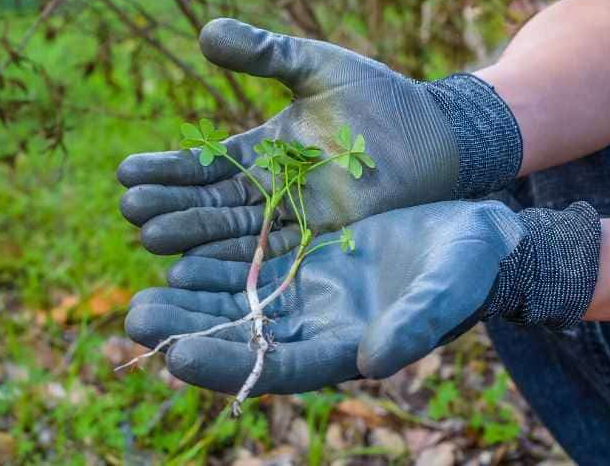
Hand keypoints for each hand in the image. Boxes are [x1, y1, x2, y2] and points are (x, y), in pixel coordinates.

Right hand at [117, 18, 521, 260]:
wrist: (436, 134)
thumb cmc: (379, 98)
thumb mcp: (314, 67)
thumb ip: (264, 54)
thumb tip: (205, 32)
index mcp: (264, 149)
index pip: (205, 163)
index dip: (167, 169)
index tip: (124, 172)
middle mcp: (272, 189)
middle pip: (210, 201)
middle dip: (170, 206)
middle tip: (128, 210)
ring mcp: (296, 218)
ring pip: (234, 230)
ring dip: (192, 235)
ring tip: (149, 236)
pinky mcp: (323, 241)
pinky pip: (273, 253)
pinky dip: (237, 259)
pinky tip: (198, 264)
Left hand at [124, 200, 523, 394]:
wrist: (472, 240)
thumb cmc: (468, 268)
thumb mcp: (447, 289)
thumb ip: (414, 324)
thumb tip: (372, 363)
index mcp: (349, 349)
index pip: (279, 369)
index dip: (229, 366)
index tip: (179, 356)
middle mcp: (319, 330)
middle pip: (244, 342)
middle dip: (190, 336)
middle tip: (137, 322)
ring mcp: (310, 299)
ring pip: (239, 310)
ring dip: (191, 306)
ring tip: (140, 301)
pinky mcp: (307, 265)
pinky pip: (251, 272)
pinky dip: (217, 270)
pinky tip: (179, 261)